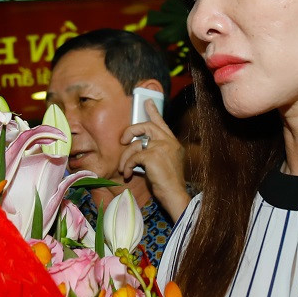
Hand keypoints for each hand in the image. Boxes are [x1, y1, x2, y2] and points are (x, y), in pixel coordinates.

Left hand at [119, 101, 190, 221]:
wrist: (174, 195)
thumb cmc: (168, 183)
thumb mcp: (165, 162)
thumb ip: (157, 151)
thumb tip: (138, 146)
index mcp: (173, 143)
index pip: (162, 123)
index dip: (153, 111)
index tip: (147, 101)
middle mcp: (169, 142)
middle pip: (146, 126)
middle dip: (130, 130)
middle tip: (122, 140)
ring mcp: (161, 147)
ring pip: (135, 144)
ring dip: (125, 157)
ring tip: (123, 169)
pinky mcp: (152, 156)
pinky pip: (133, 156)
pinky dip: (127, 165)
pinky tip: (128, 174)